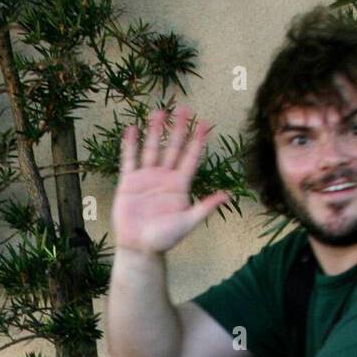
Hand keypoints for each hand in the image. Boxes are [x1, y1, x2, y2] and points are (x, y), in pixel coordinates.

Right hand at [113, 104, 230, 254]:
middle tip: (184, 108)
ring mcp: (146, 178)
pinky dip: (130, 145)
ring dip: (155, 131)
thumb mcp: (188, 223)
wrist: (139, 248)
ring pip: (152, 149)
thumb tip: (227, 196)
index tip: (204, 123)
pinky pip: (129, 160)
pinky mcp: (128, 182)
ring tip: (159, 112)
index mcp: (180, 185)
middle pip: (173, 147)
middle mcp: (164, 177)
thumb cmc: (164, 239)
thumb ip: (205, 207)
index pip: (191, 157)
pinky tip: (132, 129)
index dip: (198, 140)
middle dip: (178, 128)